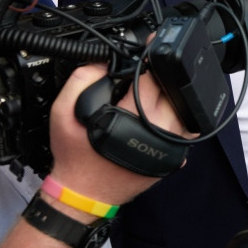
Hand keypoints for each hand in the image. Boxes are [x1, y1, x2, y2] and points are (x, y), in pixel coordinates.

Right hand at [47, 63, 192, 214]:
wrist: (84, 193)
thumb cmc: (75, 157)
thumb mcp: (63, 113)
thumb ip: (81, 80)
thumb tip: (104, 63)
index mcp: (132, 120)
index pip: (152, 79)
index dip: (147, 63)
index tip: (146, 54)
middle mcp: (157, 132)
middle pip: (170, 91)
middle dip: (158, 80)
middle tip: (142, 78)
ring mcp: (169, 147)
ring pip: (182, 108)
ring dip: (169, 97)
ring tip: (149, 97)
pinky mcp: (174, 156)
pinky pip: (185, 128)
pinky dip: (175, 116)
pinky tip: (158, 114)